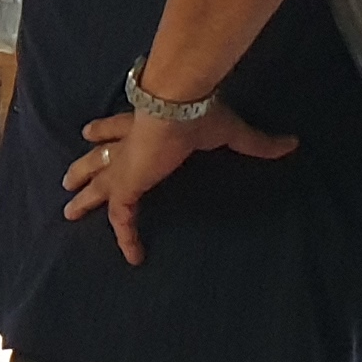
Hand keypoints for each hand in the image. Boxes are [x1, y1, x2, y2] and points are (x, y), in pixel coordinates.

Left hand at [63, 101, 297, 265]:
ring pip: (98, 184)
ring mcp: (123, 165)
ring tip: (70, 209)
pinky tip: (133, 256)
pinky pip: (122, 218)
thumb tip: (292, 143)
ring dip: (84, 195)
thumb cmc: (199, 112)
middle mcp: (126, 142)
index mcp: (143, 123)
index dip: (105, 131)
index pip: (119, 128)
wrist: (178, 105)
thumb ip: (257, 142)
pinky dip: (126, 238)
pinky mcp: (127, 185)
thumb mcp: (231, 130)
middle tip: (69, 180)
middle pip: (99, 156)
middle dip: (85, 168)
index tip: (90, 133)